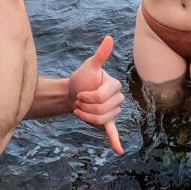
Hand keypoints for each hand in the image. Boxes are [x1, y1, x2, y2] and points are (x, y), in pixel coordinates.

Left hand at [68, 35, 124, 154]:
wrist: (72, 93)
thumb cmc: (81, 78)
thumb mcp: (89, 66)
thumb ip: (100, 55)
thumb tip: (109, 38)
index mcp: (115, 86)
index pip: (103, 97)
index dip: (88, 97)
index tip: (79, 93)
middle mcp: (118, 99)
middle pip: (102, 110)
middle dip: (86, 107)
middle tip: (78, 102)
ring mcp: (113, 112)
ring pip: (101, 120)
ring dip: (86, 117)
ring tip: (80, 110)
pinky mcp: (107, 122)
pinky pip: (113, 132)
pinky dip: (115, 142)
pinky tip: (119, 151)